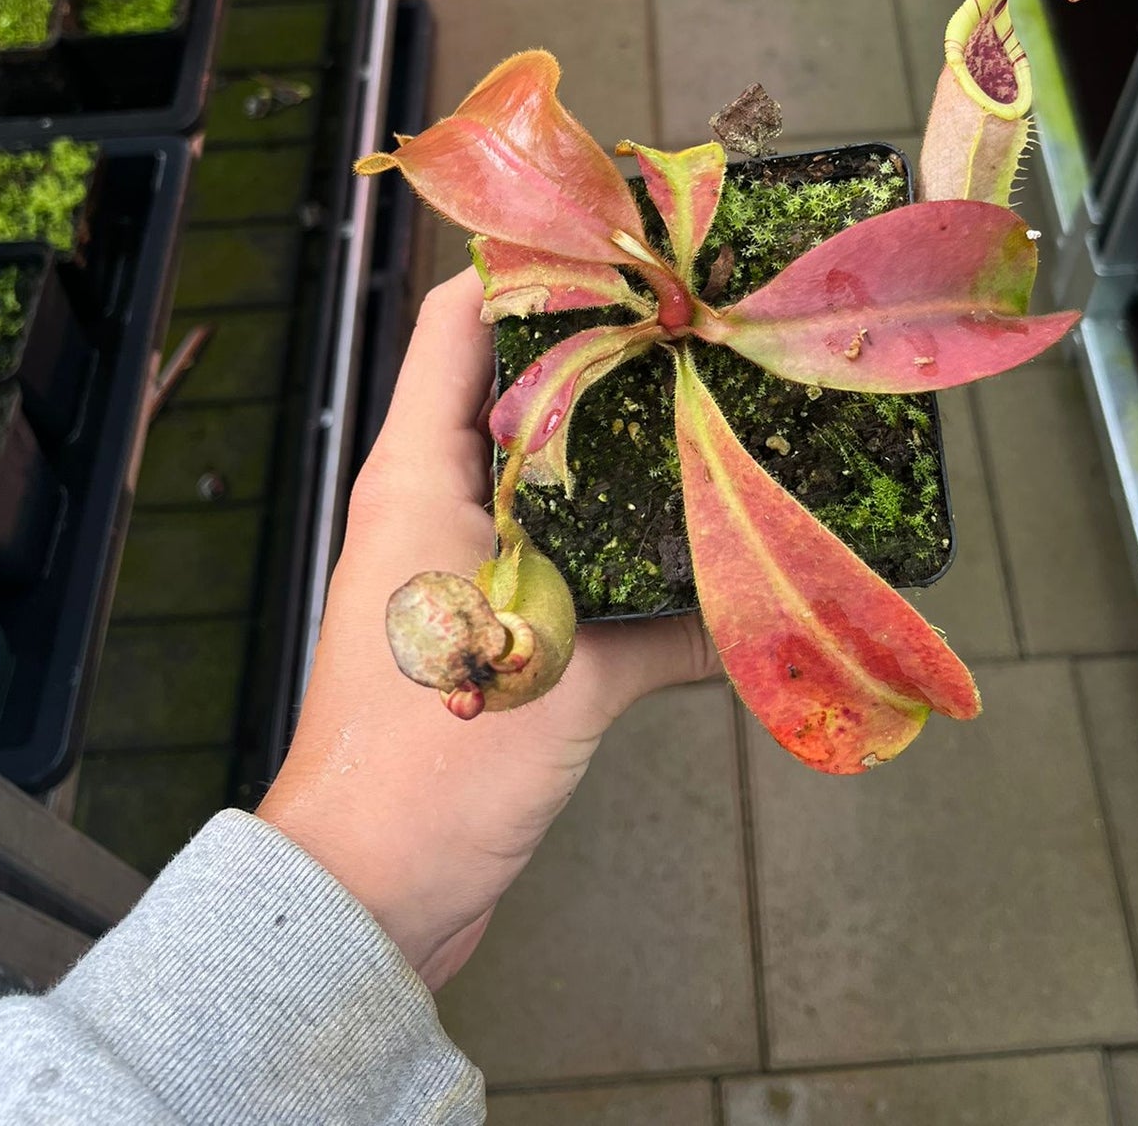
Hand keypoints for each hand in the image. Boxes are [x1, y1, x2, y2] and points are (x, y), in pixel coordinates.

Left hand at [258, 269, 714, 989]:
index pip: (463, 323)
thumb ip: (665, 624)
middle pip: (527, 391)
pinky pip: (577, 564)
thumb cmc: (432, 761)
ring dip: (631, 455)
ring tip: (730, 419)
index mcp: (422, 475)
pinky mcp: (498, 630)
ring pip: (559, 476)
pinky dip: (640, 564)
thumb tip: (765, 590)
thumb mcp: (556, 671)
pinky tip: (722, 562)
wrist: (372, 893)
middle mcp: (441, 503)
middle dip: (615, 360)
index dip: (536, 269)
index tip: (631, 245)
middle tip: (711, 332)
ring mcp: (469, 565)